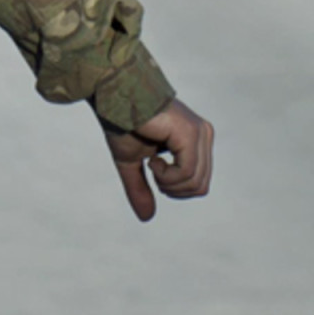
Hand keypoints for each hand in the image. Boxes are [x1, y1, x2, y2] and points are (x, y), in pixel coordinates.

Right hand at [103, 97, 213, 220]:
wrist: (110, 96)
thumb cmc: (120, 121)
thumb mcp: (131, 162)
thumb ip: (140, 187)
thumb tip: (147, 218)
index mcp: (195, 139)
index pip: (198, 182)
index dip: (173, 187)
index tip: (152, 166)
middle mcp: (203, 134)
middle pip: (199, 186)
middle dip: (172, 187)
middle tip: (152, 167)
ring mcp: (200, 133)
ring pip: (195, 183)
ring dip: (168, 182)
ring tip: (152, 161)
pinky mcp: (190, 134)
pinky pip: (187, 174)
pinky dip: (167, 176)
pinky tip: (153, 158)